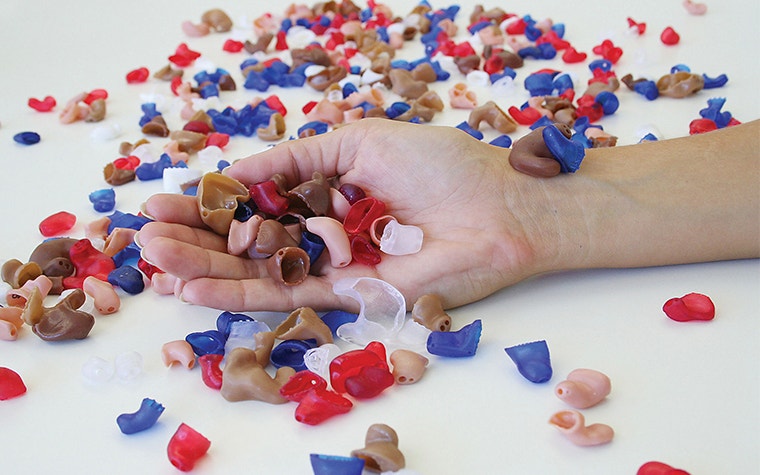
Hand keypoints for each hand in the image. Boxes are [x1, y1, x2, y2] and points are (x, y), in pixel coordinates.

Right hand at [137, 119, 545, 311]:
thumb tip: (235, 173)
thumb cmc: (439, 166)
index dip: (212, 203)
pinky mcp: (347, 298)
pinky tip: (193, 287)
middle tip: (145, 234)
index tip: (167, 198)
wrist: (495, 209)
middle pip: (249, 242)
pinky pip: (284, 295)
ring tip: (154, 259)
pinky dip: (238, 291)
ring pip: (257, 272)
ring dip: (203, 267)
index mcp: (328, 194)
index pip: (258, 204)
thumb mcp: (356, 142)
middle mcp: (325, 234)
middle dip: (196, 238)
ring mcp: (333, 268)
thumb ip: (294, 160)